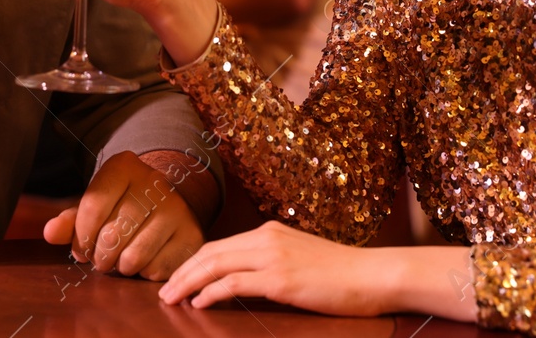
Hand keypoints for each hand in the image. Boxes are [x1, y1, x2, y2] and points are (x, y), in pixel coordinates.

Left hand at [43, 151, 204, 280]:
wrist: (166, 204)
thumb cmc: (121, 207)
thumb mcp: (94, 207)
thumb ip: (70, 220)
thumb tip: (49, 232)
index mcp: (124, 167)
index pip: (93, 206)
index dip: (81, 235)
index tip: (80, 248)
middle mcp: (154, 182)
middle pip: (112, 234)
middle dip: (100, 256)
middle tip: (101, 260)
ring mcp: (177, 208)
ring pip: (134, 256)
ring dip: (121, 267)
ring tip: (120, 261)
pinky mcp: (192, 235)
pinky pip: (156, 269)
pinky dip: (145, 273)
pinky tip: (145, 261)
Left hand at [160, 222, 397, 316]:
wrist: (372, 274)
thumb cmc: (342, 273)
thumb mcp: (300, 258)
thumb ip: (273, 262)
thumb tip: (247, 280)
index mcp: (270, 231)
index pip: (220, 245)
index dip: (193, 262)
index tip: (177, 278)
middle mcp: (266, 237)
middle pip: (210, 252)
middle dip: (182, 271)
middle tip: (163, 290)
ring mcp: (272, 256)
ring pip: (215, 264)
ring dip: (188, 282)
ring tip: (170, 298)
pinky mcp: (280, 278)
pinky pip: (234, 282)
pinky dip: (211, 292)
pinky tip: (198, 303)